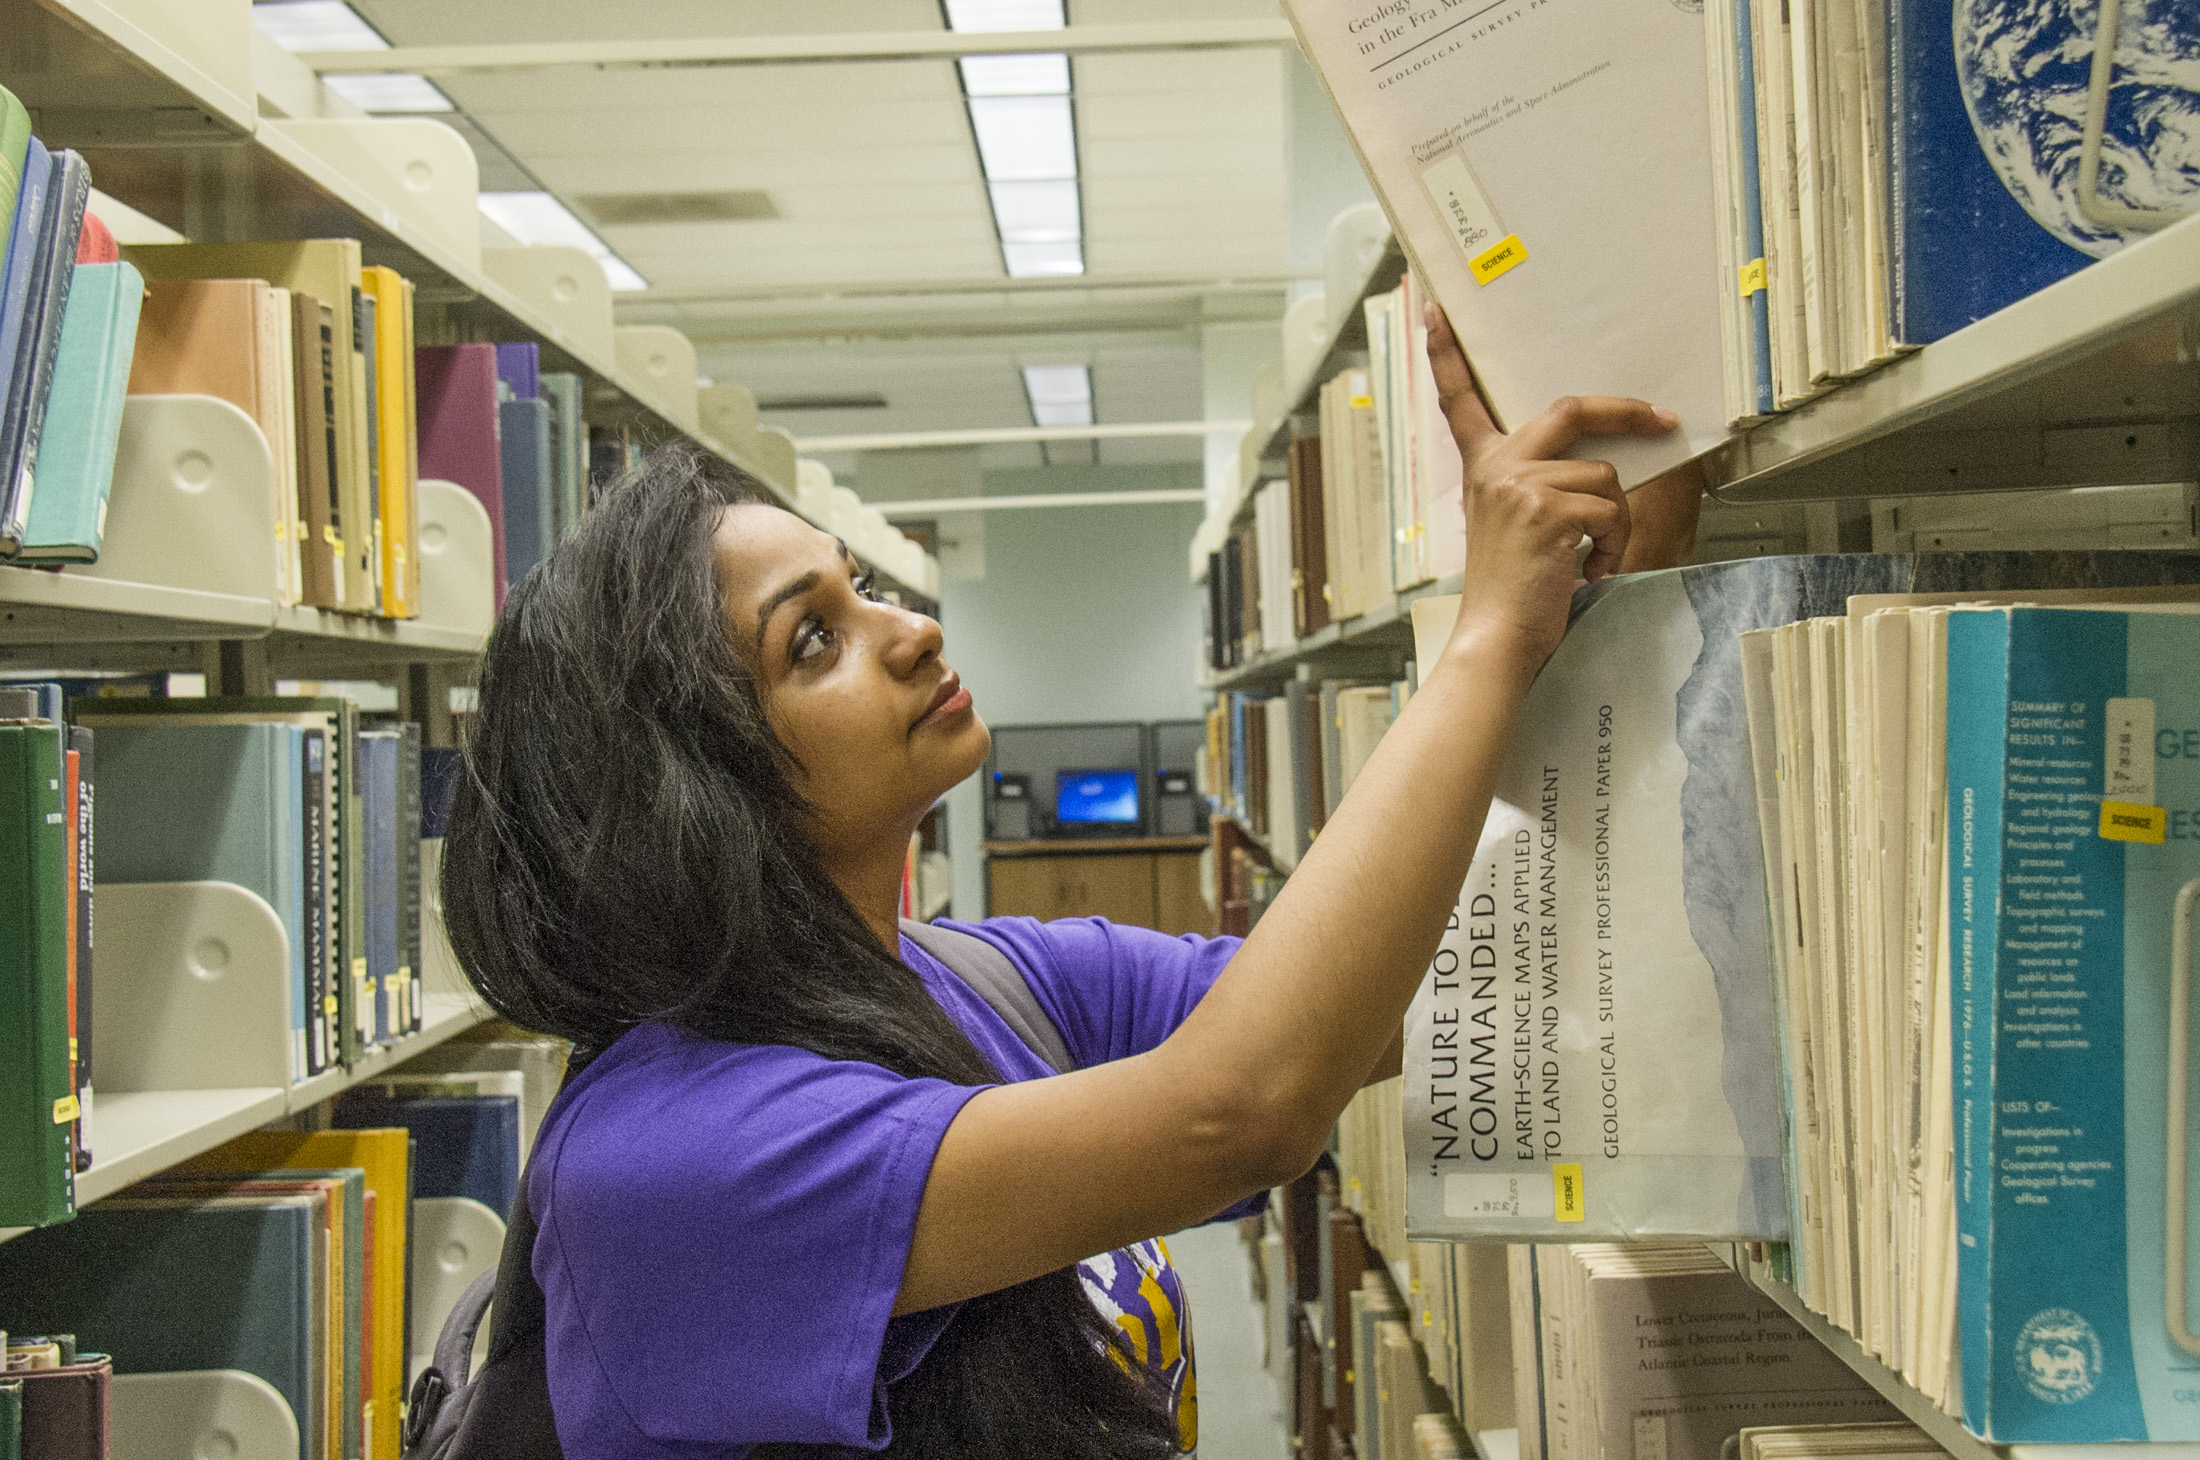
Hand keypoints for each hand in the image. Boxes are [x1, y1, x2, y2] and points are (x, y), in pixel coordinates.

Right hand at [1423, 301, 1677, 670]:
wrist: (1496, 639)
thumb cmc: (1512, 593)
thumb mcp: (1514, 526)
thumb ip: (1538, 487)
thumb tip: (1602, 465)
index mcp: (1482, 468)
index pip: (1458, 400)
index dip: (1445, 353)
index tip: (1435, 311)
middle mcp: (1495, 467)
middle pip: (1570, 409)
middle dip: (1624, 412)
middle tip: (1662, 419)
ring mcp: (1519, 485)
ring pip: (1602, 475)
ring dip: (1614, 521)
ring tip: (1590, 559)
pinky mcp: (1548, 509)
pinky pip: (1610, 507)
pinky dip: (1613, 544)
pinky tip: (1589, 571)